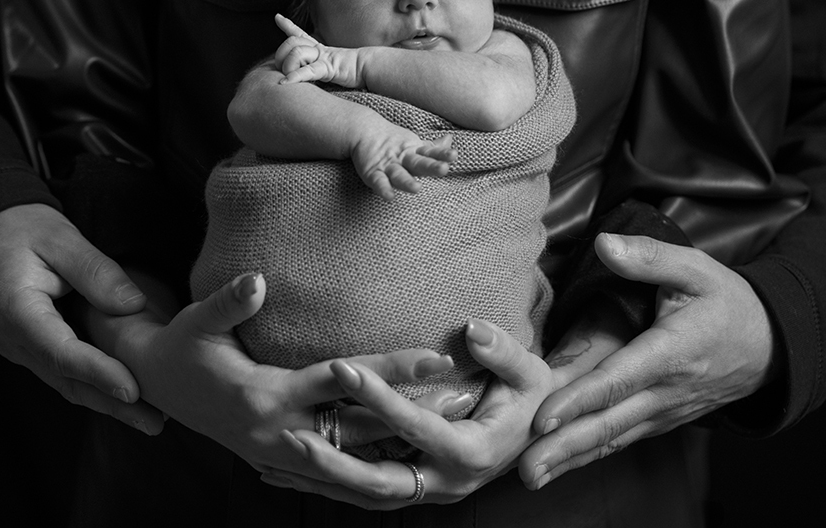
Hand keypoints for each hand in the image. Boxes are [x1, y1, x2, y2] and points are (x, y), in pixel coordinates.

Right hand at [0, 203, 163, 432]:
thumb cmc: (24, 231)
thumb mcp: (60, 237)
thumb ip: (94, 270)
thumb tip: (133, 305)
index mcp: (16, 310)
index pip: (60, 351)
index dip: (97, 372)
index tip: (133, 389)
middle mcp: (15, 340)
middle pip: (67, 380)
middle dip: (111, 404)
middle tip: (155, 422)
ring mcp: (22, 349)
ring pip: (67, 384)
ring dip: (108, 404)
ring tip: (151, 419)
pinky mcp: (35, 349)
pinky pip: (66, 374)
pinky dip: (97, 388)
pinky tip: (129, 399)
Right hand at [88, 271, 470, 473]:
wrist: (156, 388)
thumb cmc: (182, 348)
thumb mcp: (198, 322)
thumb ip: (229, 303)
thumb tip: (258, 280)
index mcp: (264, 395)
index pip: (341, 380)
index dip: (390, 369)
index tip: (436, 358)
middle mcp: (279, 432)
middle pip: (361, 425)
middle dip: (414, 414)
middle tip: (467, 398)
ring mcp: (281, 453)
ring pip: (354, 461)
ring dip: (402, 448)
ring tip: (452, 430)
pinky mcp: (282, 461)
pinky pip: (336, 477)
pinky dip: (371, 475)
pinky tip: (408, 467)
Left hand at [261, 320, 555, 507]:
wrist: (545, 433)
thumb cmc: (535, 397)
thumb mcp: (529, 372)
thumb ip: (502, 351)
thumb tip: (472, 329)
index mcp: (474, 451)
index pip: (417, 425)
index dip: (378, 396)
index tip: (340, 366)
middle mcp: (450, 481)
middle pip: (382, 482)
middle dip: (335, 464)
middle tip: (292, 436)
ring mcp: (433, 490)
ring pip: (370, 496)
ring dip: (325, 481)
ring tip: (280, 457)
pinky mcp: (421, 489)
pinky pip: (370, 495)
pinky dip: (333, 487)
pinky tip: (296, 474)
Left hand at [274, 13, 361, 86]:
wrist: (372, 68)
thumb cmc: (356, 70)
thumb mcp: (334, 64)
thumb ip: (322, 65)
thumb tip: (317, 70)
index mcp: (320, 49)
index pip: (300, 34)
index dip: (288, 25)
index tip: (277, 17)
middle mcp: (319, 50)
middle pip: (292, 42)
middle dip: (280, 54)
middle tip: (280, 66)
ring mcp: (323, 58)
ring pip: (297, 54)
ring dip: (287, 68)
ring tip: (286, 81)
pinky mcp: (328, 68)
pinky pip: (308, 71)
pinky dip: (294, 78)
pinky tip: (284, 84)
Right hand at [350, 128, 456, 199]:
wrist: (363, 130)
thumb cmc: (393, 141)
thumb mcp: (414, 144)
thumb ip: (432, 147)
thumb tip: (450, 139)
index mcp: (415, 151)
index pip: (431, 153)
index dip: (442, 154)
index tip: (454, 155)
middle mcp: (403, 158)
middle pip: (419, 163)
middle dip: (431, 166)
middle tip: (443, 169)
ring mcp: (388, 165)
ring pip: (399, 174)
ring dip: (407, 181)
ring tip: (416, 189)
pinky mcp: (372, 172)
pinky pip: (378, 181)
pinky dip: (383, 188)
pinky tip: (389, 197)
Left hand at [518, 233, 775, 489]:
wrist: (770, 345)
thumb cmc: (726, 301)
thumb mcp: (695, 268)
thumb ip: (648, 257)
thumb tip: (604, 243)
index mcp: (673, 352)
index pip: (619, 380)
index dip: (580, 399)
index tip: (544, 416)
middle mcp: (668, 391)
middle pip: (610, 423)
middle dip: (564, 446)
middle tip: (524, 467)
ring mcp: (665, 412)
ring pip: (613, 440)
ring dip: (570, 459)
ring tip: (531, 477)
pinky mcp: (662, 420)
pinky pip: (622, 440)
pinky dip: (589, 455)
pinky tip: (559, 465)